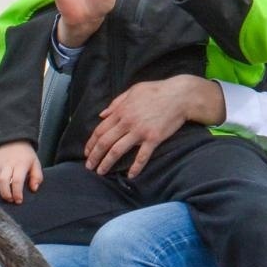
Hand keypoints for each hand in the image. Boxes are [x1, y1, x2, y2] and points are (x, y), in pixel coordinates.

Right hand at [0, 141, 43, 203]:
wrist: (12, 140)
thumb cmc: (25, 155)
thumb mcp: (35, 163)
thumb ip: (37, 177)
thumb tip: (33, 189)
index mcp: (20, 164)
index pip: (17, 181)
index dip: (17, 193)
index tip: (19, 200)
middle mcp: (7, 164)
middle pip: (3, 182)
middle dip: (6, 194)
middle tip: (11, 200)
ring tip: (5, 192)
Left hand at [83, 75, 216, 177]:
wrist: (180, 95)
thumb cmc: (157, 90)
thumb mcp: (133, 91)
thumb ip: (116, 103)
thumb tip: (102, 115)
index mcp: (121, 111)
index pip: (100, 130)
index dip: (91, 143)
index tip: (87, 153)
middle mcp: (127, 122)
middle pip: (105, 142)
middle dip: (95, 156)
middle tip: (89, 167)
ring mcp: (140, 131)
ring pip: (117, 150)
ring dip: (107, 163)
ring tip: (101, 172)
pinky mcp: (154, 138)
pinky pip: (142, 156)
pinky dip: (135, 167)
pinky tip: (130, 176)